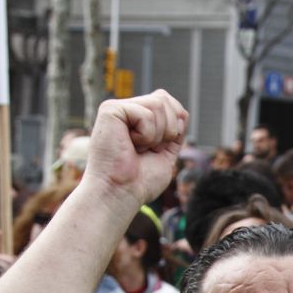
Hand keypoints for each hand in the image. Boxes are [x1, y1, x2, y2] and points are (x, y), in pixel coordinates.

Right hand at [82, 90, 187, 208]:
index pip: (169, 103)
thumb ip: (174, 132)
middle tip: (148, 149)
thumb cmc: (140, 181)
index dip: (175, 126)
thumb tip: (183, 113)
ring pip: (159, 104)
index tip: (158, 149)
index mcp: (139, 120)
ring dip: (157, 135)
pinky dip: (146, 135)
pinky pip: (146, 114)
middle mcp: (128, 111)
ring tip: (138, 148)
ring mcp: (118, 108)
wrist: (121, 194)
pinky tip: (130, 144)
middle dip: (168, 130)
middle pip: (165, 99)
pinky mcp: (110, 110)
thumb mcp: (166, 153)